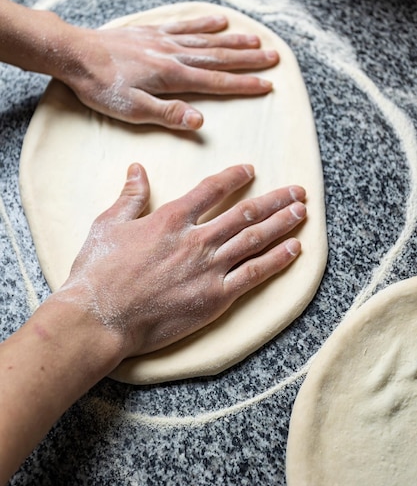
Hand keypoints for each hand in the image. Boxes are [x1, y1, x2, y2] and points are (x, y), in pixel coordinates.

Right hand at [56, 163, 305, 360]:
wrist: (100, 317)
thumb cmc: (99, 271)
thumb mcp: (109, 224)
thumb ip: (130, 195)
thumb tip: (137, 168)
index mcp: (172, 218)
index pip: (212, 188)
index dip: (235, 176)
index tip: (250, 170)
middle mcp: (197, 239)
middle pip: (246, 212)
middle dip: (276, 199)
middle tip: (298, 191)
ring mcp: (209, 268)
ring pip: (256, 239)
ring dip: (283, 224)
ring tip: (303, 212)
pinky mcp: (215, 297)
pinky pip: (254, 274)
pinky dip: (277, 260)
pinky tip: (295, 249)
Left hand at [65, 15, 277, 128]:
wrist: (76, 54)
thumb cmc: (102, 87)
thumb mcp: (131, 110)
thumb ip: (167, 115)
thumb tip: (200, 121)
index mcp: (172, 77)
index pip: (216, 83)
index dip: (243, 85)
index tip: (267, 85)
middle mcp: (174, 55)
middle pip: (219, 58)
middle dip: (248, 60)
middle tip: (273, 58)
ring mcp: (164, 40)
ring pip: (206, 40)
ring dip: (233, 41)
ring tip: (256, 41)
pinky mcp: (152, 31)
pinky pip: (184, 25)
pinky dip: (204, 22)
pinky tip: (219, 20)